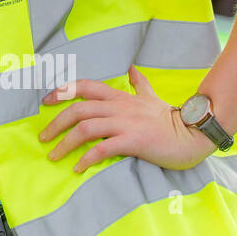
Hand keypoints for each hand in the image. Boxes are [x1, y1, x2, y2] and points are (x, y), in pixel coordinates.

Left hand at [37, 66, 214, 172]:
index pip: (84, 86)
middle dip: (56, 122)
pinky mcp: (133, 141)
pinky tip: (78, 167)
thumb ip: (139, 83)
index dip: (62, 91)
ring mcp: (125, 123)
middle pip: (78, 109)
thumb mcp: (151, 96)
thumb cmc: (169, 118)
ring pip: (85, 128)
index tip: (46, 101)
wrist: (192, 134)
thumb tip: (132, 68)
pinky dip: (86, 158)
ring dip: (65, 142)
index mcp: (120, 96)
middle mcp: (119, 107)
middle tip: (44, 137)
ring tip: (54, 155)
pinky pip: (102, 149)